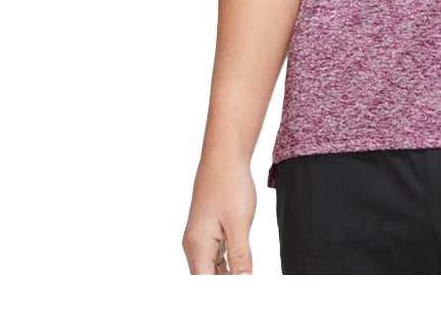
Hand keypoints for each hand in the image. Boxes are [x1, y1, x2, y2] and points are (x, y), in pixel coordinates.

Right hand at [182, 156, 258, 273]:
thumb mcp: (239, 223)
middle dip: (227, 278)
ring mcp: (201, 239)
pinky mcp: (209, 232)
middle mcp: (195, 246)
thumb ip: (240, 257)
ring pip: (212, 270)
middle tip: (246, 271)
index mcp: (198, 247)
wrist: (224, 157)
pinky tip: (240, 267)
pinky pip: (216, 257)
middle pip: (208, 276)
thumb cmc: (229, 183)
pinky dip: (228, 266)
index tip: (242, 276)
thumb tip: (243, 278)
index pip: (205, 281)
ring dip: (228, 274)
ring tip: (245, 270)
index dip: (225, 283)